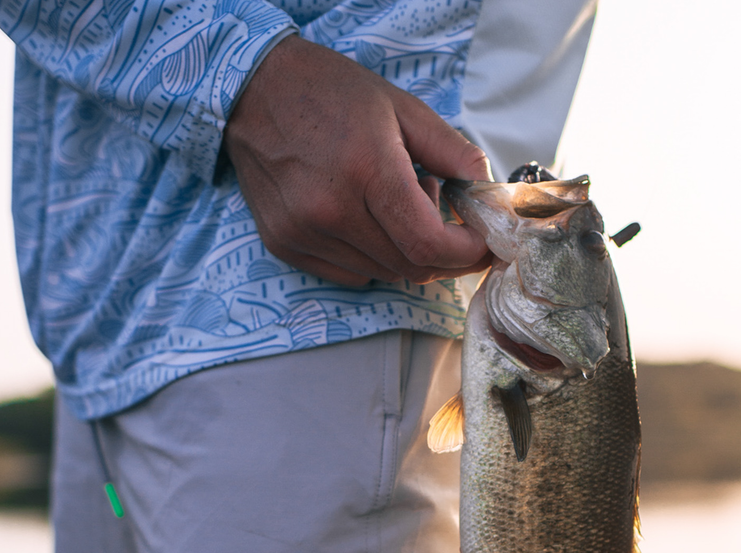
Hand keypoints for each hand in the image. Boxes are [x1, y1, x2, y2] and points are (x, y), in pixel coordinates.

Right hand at [223, 35, 492, 286]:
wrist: (253, 89)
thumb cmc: (331, 93)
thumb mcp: (402, 108)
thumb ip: (453, 152)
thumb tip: (487, 192)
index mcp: (367, 170)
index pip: (428, 245)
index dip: (465, 254)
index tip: (482, 246)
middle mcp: (331, 209)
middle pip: (409, 266)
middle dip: (442, 253)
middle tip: (445, 218)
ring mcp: (303, 231)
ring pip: (382, 273)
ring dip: (404, 252)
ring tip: (395, 204)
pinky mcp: (284, 244)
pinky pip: (350, 274)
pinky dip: (373, 258)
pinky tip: (366, 218)